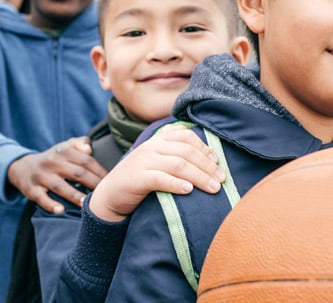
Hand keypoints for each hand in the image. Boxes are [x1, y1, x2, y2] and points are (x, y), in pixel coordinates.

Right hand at [7, 137, 106, 214]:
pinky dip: (50, 205)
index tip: (113, 182)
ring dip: (75, 195)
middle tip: (107, 196)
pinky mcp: (31, 189)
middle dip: (93, 184)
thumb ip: (81, 143)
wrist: (23, 167)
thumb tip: (90, 149)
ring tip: (87, 204)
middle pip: (77, 173)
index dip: (101, 172)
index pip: (87, 161)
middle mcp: (53, 162)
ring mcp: (42, 176)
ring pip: (60, 186)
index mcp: (64, 151)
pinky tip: (61, 211)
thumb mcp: (65, 146)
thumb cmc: (54, 159)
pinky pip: (41, 198)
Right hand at [89, 124, 225, 222]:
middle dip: (207, 165)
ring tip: (214, 188)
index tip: (218, 163)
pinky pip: (160, 178)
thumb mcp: (156, 162)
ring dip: (199, 176)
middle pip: (186, 151)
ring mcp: (142, 162)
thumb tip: (207, 156)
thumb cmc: (139, 180)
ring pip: (177, 164)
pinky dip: (176, 184)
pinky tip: (189, 190)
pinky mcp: (136, 179)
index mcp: (157, 140)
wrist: (109, 196)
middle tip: (222, 180)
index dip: (204, 148)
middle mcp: (150, 147)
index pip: (185, 136)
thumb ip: (174, 154)